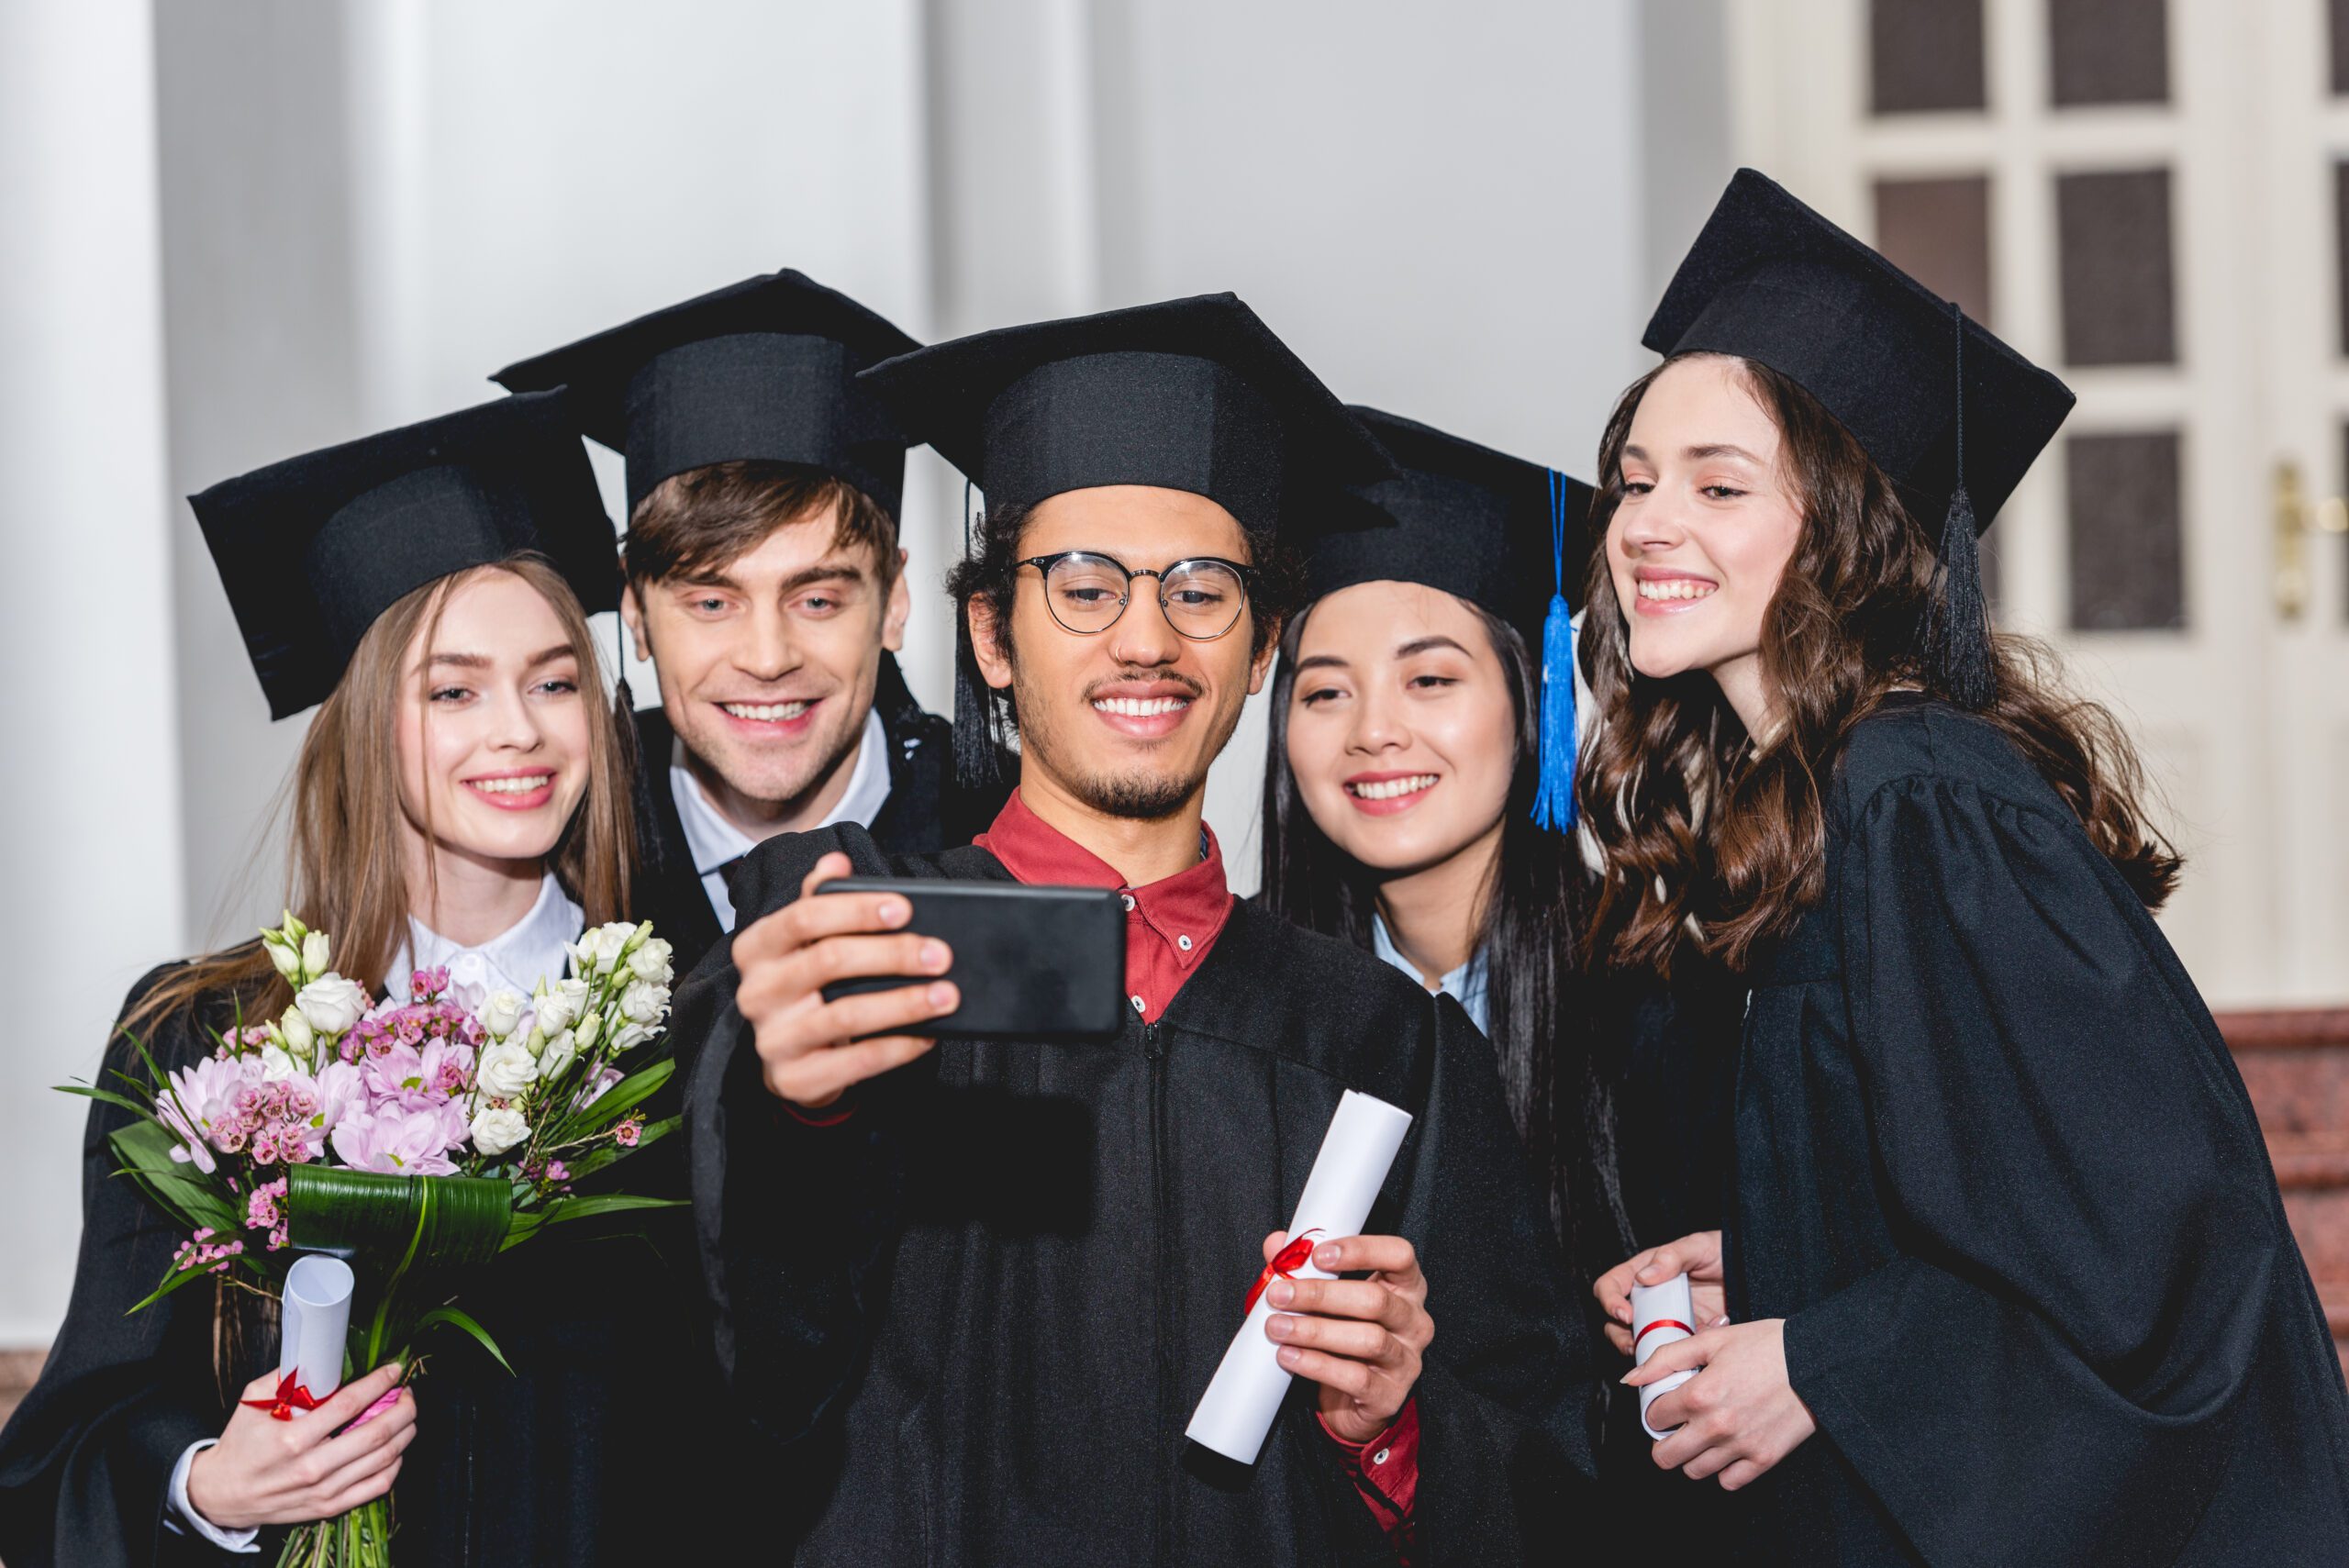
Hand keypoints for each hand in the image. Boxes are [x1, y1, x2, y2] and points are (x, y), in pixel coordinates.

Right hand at [185, 1362, 415, 1529]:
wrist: (223, 1493)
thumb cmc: (241, 1444)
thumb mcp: (253, 1403)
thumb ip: (285, 1377)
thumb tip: (319, 1355)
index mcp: (292, 1438)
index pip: (350, 1404)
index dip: (379, 1383)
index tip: (394, 1370)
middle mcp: (311, 1466)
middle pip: (376, 1432)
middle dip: (403, 1407)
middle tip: (408, 1392)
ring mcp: (323, 1490)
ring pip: (384, 1458)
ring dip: (405, 1431)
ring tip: (407, 1414)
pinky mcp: (329, 1506)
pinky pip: (377, 1486)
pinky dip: (395, 1464)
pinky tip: (396, 1447)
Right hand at [731, 851, 956, 1109]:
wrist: (790, 1060)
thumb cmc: (806, 987)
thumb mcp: (806, 943)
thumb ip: (820, 900)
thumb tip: (835, 862)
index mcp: (756, 947)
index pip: (803, 917)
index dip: (856, 910)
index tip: (905, 908)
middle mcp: (756, 992)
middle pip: (829, 961)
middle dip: (893, 955)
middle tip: (941, 954)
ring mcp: (773, 1039)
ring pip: (846, 1014)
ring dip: (905, 1003)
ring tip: (947, 995)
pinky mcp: (793, 1078)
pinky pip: (856, 1062)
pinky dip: (898, 1047)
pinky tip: (928, 1035)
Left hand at [1260, 1231, 1432, 1444]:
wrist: (1352, 1402)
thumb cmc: (1343, 1338)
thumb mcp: (1329, 1300)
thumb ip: (1305, 1268)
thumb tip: (1277, 1244)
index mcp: (1405, 1287)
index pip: (1399, 1255)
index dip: (1361, 1250)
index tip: (1318, 1254)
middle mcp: (1413, 1321)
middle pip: (1376, 1300)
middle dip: (1321, 1295)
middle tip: (1280, 1294)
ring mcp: (1406, 1360)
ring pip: (1368, 1339)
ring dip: (1315, 1331)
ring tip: (1278, 1327)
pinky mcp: (1390, 1395)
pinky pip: (1355, 1377)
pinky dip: (1317, 1364)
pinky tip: (1289, 1356)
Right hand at [1594, 1230, 1726, 1355]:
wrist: (1754, 1274)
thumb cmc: (1723, 1252)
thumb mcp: (1699, 1247)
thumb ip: (1672, 1257)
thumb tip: (1643, 1276)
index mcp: (1643, 1271)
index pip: (1610, 1285)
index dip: (1610, 1301)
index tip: (1625, 1314)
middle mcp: (1648, 1298)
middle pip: (1614, 1322)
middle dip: (1620, 1336)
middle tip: (1635, 1345)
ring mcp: (1664, 1320)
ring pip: (1638, 1342)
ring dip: (1644, 1352)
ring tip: (1664, 1353)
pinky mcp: (1682, 1338)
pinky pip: (1671, 1354)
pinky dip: (1679, 1356)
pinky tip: (1700, 1346)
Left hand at [1623, 1318, 1815, 1489]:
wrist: (1817, 1361)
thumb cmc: (1766, 1345)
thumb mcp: (1712, 1340)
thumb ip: (1666, 1359)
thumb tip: (1632, 1378)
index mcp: (1700, 1394)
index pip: (1653, 1417)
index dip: (1656, 1409)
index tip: (1667, 1404)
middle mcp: (1716, 1425)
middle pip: (1666, 1456)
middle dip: (1664, 1441)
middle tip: (1677, 1427)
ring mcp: (1741, 1446)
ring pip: (1694, 1471)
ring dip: (1693, 1455)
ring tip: (1704, 1435)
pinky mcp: (1764, 1460)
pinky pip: (1728, 1483)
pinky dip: (1723, 1470)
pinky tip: (1727, 1448)